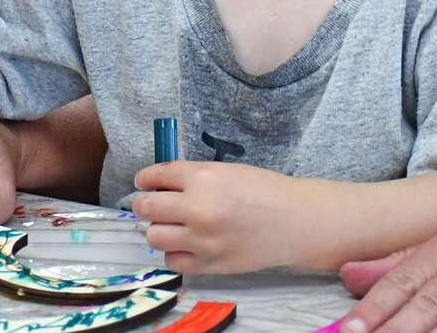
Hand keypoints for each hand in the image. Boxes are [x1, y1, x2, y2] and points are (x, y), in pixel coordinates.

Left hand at [132, 161, 304, 273]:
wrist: (294, 220)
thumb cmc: (264, 189)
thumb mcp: (227, 171)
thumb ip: (194, 177)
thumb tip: (160, 185)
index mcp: (203, 178)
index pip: (155, 176)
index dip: (144, 179)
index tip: (143, 183)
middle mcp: (197, 208)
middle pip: (146, 208)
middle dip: (143, 204)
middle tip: (149, 204)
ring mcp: (202, 240)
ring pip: (154, 237)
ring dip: (158, 229)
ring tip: (170, 226)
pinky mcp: (209, 264)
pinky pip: (173, 261)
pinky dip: (175, 252)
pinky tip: (186, 244)